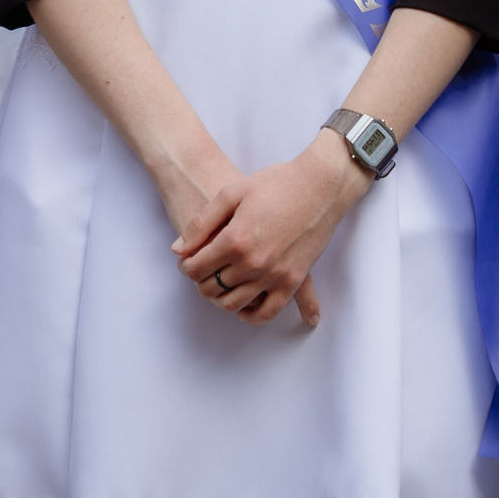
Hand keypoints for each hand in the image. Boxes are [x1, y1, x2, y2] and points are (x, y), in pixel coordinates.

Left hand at [172, 131, 372, 327]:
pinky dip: (251, 315)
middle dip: (201, 281)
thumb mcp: (232, 192)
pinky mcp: (293, 281)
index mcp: (235, 240)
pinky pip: (267, 312)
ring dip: (220, 298)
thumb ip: (202, 222)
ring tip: (220, 284)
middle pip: (212, 288)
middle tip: (202, 271)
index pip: (196, 268)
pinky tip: (244, 306)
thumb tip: (178, 250)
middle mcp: (253, 263)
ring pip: (234, 304)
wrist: (320, 185)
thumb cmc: (276, 183)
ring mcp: (274, 275)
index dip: (186, 266)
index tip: (188, 260)